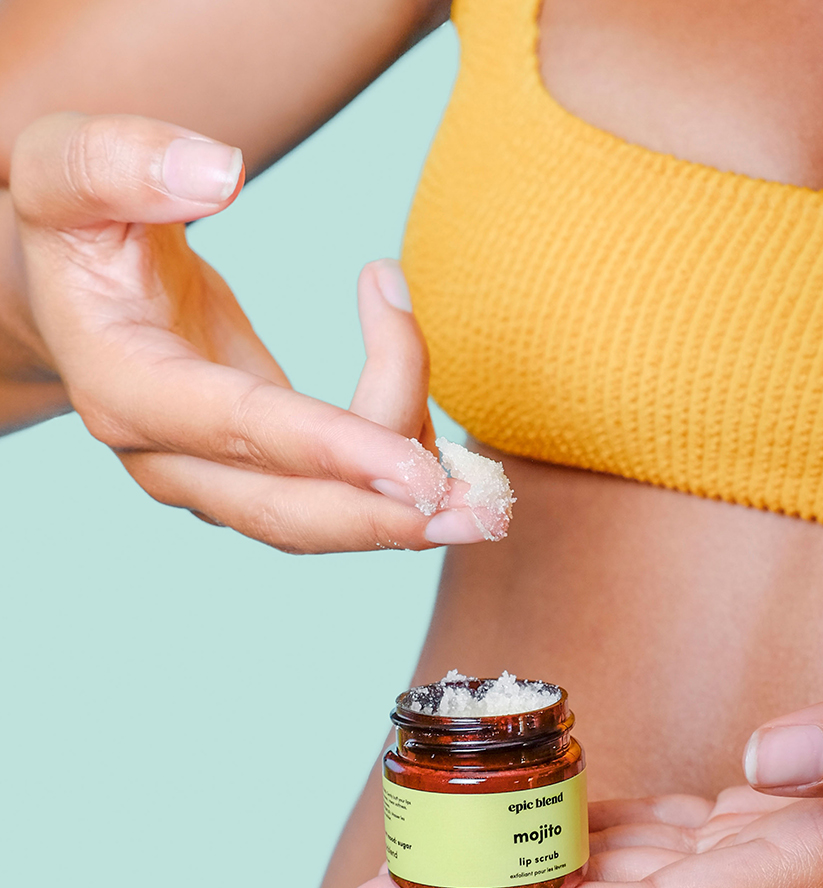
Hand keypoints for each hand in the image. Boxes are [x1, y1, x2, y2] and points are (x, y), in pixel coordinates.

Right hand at [9, 112, 493, 550]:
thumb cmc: (77, 229)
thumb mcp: (65, 168)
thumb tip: (221, 173)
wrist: (69, 295)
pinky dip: (396, 459)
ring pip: (325, 515)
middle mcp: (166, 458)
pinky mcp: (256, 480)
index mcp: (124, 387)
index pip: (239, 428)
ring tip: (484, 475)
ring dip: (409, 505)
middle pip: (289, 513)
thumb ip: (122, 162)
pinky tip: (433, 417)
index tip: (417, 471)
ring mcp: (212, 481)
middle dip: (389, 519)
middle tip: (487, 514)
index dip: (331, 452)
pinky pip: (338, 492)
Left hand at [343, 629, 822, 887]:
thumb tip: (773, 760)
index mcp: (815, 865)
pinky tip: (525, 823)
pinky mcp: (763, 828)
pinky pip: (653, 845)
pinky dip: (579, 835)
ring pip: (616, 881)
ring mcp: (764, 859)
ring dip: (516, 878)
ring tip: (416, 871)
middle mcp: (776, 879)